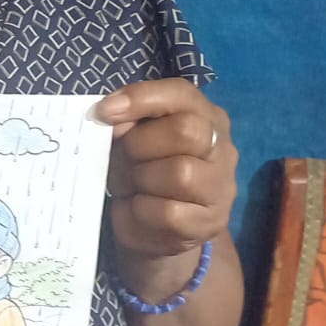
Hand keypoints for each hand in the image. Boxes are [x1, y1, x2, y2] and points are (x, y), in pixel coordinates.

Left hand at [97, 80, 237, 257]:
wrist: (160, 231)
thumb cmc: (146, 174)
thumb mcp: (135, 143)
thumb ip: (128, 124)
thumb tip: (109, 115)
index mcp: (205, 116)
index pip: (180, 94)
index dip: (140, 98)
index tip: (103, 112)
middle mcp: (222, 147)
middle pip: (186, 130)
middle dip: (140, 144)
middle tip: (122, 159)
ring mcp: (221, 187)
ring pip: (180, 173)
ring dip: (141, 180)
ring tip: (130, 186)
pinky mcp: (210, 223)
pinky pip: (170, 212)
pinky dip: (141, 210)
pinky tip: (136, 209)